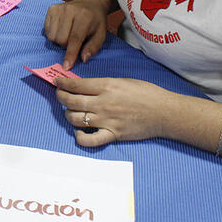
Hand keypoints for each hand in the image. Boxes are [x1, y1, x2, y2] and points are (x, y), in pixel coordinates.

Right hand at [44, 0, 109, 68]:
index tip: (67, 66)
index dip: (70, 54)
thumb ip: (93, 47)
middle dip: (66, 46)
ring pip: (52, 36)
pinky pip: (47, 31)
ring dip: (59, 41)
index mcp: (84, 16)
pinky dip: (53, 34)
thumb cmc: (95, 21)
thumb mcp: (101, 34)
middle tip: (74, 42)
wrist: (90, 2)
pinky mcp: (51, 9)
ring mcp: (59, 9)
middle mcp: (70, 10)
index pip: (75, 39)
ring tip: (68, 35)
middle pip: (61, 39)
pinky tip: (62, 29)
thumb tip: (83, 58)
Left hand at [55, 77, 171, 146]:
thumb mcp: (122, 81)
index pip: (75, 85)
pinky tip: (79, 133)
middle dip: (60, 97)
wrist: (163, 112)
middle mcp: (102, 103)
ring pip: (75, 119)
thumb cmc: (146, 93)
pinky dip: (80, 138)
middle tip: (59, 95)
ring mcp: (106, 120)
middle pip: (71, 101)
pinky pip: (90, 141)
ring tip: (70, 112)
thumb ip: (102, 84)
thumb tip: (84, 86)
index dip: (62, 83)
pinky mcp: (112, 135)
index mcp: (105, 86)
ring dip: (68, 115)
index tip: (57, 82)